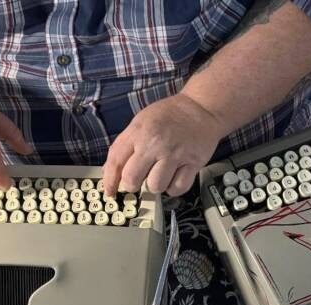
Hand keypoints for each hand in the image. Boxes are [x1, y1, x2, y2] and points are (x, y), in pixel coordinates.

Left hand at [103, 93, 223, 196]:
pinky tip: (174, 177)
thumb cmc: (169, 115)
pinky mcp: (193, 162)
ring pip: (155, 186)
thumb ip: (125, 145)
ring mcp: (175, 154)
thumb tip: (110, 171)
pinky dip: (173, 188)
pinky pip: (177, 188)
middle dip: (133, 185)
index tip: (110, 191)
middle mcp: (155, 143)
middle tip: (139, 181)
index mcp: (139, 132)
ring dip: (156, 185)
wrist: (201, 107)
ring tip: (160, 174)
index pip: (116, 162)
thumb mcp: (140, 122)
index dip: (109, 181)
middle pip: (133, 179)